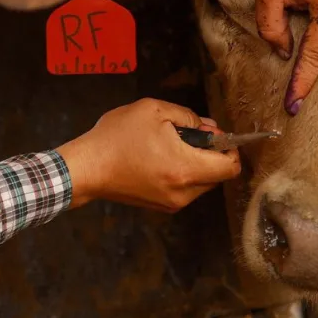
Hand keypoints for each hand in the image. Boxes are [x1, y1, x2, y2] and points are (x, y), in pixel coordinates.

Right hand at [56, 99, 239, 211]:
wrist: (86, 168)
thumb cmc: (118, 136)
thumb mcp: (153, 111)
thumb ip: (188, 117)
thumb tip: (209, 128)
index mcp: (186, 169)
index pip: (231, 167)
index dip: (230, 148)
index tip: (215, 134)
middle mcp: (184, 192)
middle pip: (218, 175)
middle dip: (211, 153)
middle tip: (188, 134)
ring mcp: (172, 203)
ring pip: (202, 183)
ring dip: (197, 163)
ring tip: (170, 144)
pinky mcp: (161, 207)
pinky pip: (186, 189)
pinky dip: (183, 173)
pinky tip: (161, 158)